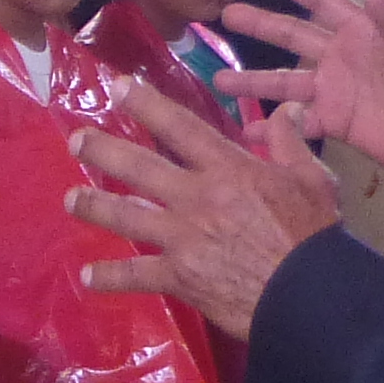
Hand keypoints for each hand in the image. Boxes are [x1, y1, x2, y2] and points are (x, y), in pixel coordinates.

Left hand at [64, 80, 343, 340]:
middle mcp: (196, 198)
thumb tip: (287, 108)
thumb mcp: (313, 179)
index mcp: (228, 169)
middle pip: (139, 167)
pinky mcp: (179, 277)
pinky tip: (87, 278)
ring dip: (95, 206)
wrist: (309, 295)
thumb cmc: (314, 235)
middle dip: (104, 151)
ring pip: (126, 217)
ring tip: (69, 200)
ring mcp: (182, 238)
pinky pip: (137, 276)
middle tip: (76, 140)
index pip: (180, 127)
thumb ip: (291, 142)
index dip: (146, 104)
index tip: (117, 87)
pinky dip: (110, 278)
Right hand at [216, 0, 383, 187]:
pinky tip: (247, 131)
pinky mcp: (334, 122)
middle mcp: (340, 57)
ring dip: (254, 82)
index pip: (323, 3)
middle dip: (260, 26)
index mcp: (361, 31)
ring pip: (285, 82)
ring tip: (220, 81)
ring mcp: (334, 91)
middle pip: (292, 38)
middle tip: (226, 13)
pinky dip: (273, 128)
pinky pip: (297, 124)